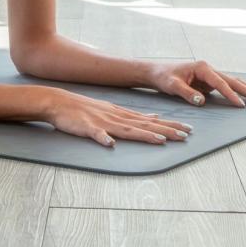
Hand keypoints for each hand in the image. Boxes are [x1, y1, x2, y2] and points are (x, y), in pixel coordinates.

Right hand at [43, 89, 192, 147]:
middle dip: (165, 130)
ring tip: (160, 140)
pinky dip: (103, 138)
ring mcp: (102, 122)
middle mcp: (116, 117)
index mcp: (122, 114)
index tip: (187, 129)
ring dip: (143, 135)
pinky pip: (96, 134)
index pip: (150, 121)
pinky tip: (110, 144)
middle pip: (144, 125)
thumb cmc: (84, 109)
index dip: (169, 125)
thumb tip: (154, 119)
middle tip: (185, 135)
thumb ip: (131, 116)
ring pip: (126, 129)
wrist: (59, 102)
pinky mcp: (86, 127)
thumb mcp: (112, 110)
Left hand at [146, 60, 245, 107]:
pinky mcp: (209, 82)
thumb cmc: (163, 77)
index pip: (220, 83)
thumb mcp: (172, 86)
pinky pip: (228, 87)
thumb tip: (202, 101)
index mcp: (202, 67)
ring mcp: (210, 75)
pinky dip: (240, 91)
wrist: (156, 72)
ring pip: (234, 82)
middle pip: (234, 81)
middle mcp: (209, 69)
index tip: (241, 105)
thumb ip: (187, 93)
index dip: (231, 95)